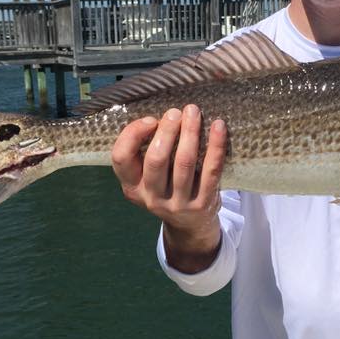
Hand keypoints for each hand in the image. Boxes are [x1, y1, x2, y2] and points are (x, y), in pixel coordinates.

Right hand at [111, 104, 226, 272]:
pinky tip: (218, 127)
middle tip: (176, 112)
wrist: (190, 226)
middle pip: (155, 159)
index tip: (150, 119)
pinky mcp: (202, 204)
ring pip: (184, 162)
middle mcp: (151, 198)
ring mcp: (177, 203)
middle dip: (166, 131)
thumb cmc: (167, 189)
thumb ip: (146, 154)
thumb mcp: (148, 179)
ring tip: (194, 112)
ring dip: (190, 132)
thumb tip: (161, 115)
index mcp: (132, 187)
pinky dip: (215, 146)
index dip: (133, 134)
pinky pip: (211, 170)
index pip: (121, 158)